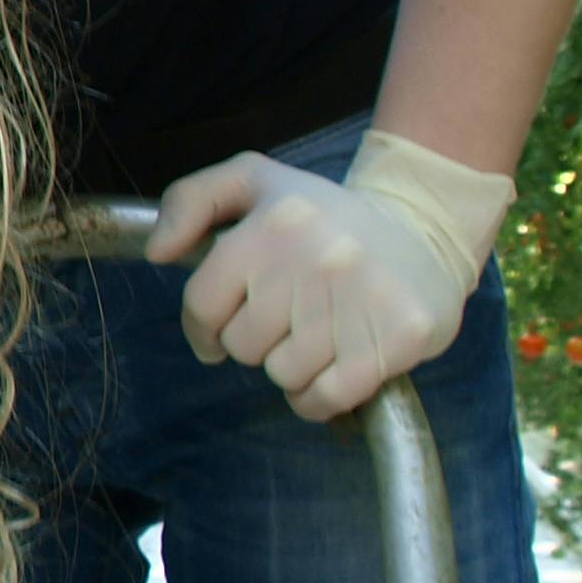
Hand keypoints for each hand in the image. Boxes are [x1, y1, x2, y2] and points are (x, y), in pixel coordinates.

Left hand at [148, 133, 511, 422]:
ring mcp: (359, 299)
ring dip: (291, 366)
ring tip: (319, 331)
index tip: (222, 326)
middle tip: (290, 315)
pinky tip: (333, 365)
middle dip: (256, 340)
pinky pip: (325, 399)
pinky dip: (318, 397)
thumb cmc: (323, 216)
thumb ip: (190, 201)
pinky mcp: (397, 337)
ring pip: (282, 375)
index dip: (205, 327)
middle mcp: (315, 258)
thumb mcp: (254, 182)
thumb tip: (157, 253)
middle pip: (243, 346)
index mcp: (273, 223)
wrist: (424, 228)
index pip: (203, 306)